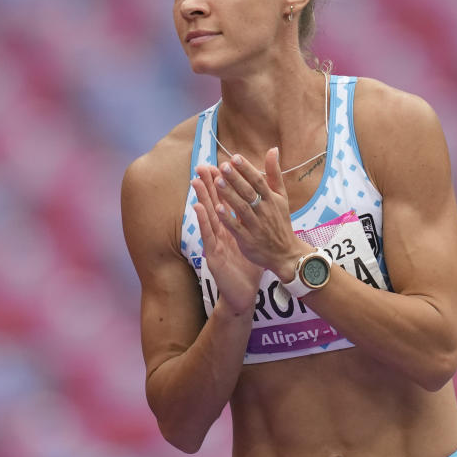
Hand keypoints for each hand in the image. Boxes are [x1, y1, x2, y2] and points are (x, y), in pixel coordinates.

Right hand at [191, 166, 261, 315]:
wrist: (244, 292)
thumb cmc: (247, 266)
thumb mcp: (252, 240)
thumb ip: (253, 221)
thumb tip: (260, 204)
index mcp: (230, 227)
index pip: (225, 201)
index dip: (222, 184)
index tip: (219, 164)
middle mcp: (220, 232)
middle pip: (213, 205)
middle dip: (208, 185)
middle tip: (201, 166)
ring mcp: (215, 243)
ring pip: (207, 217)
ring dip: (201, 198)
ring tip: (195, 180)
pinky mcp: (212, 255)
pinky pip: (208, 235)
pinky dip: (203, 221)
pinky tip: (199, 208)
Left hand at [208, 148, 309, 277]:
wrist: (285, 253)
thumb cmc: (280, 221)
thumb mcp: (281, 196)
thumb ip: (274, 174)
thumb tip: (272, 149)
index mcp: (271, 199)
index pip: (259, 181)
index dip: (247, 169)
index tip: (235, 157)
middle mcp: (264, 211)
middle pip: (249, 192)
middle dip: (236, 179)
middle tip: (223, 166)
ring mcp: (256, 226)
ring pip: (242, 208)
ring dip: (230, 195)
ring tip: (217, 182)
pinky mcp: (248, 240)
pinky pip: (237, 228)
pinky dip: (228, 218)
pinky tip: (217, 208)